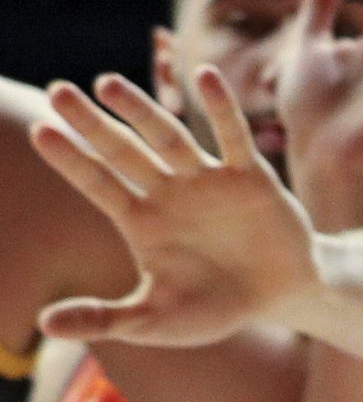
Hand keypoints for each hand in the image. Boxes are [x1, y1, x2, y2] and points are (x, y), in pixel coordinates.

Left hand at [29, 70, 318, 345]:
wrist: (283, 296)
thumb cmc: (216, 306)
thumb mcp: (158, 321)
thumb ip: (105, 318)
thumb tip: (44, 325)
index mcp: (142, 220)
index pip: (98, 184)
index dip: (72, 160)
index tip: (40, 131)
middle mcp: (168, 191)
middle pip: (124, 152)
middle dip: (94, 124)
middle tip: (60, 92)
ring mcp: (207, 180)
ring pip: (169, 138)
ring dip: (142, 111)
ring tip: (107, 84)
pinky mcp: (249, 176)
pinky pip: (233, 137)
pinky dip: (221, 107)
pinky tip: (204, 76)